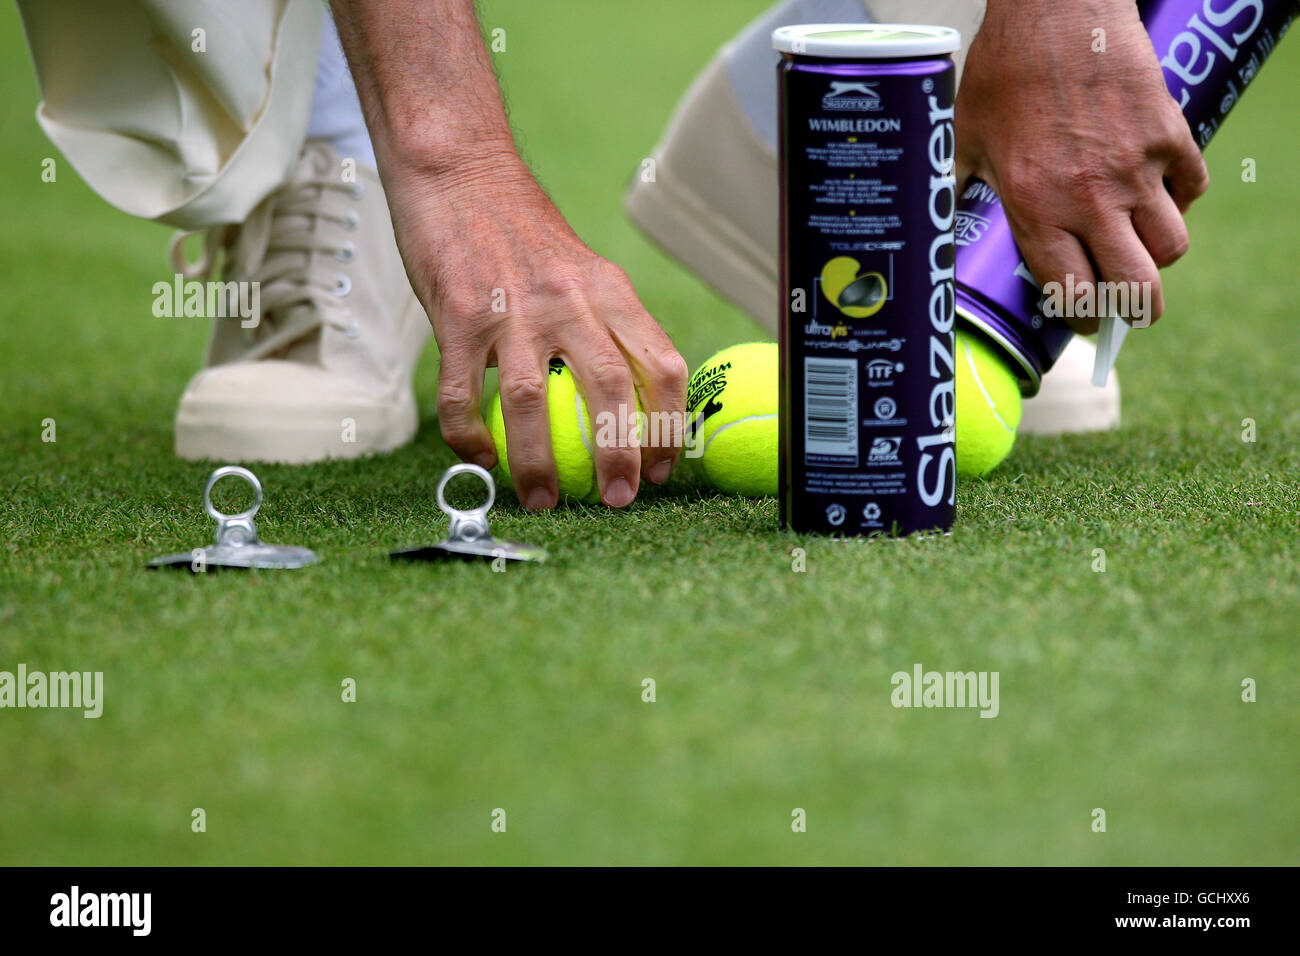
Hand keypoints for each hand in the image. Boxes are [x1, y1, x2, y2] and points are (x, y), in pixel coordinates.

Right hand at [386, 155, 687, 509]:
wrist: (460, 173)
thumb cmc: (523, 234)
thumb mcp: (584, 271)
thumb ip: (606, 324)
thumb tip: (632, 399)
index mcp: (609, 291)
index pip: (660, 364)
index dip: (668, 425)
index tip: (662, 470)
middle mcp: (568, 300)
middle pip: (608, 387)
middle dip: (619, 454)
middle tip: (618, 500)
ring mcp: (511, 309)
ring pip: (531, 400)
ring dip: (539, 461)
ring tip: (544, 500)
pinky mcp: (458, 315)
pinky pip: (463, 393)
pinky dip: (470, 435)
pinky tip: (480, 459)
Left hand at [956, 0, 1209, 330]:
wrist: (1055, 9)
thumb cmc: (1001, 73)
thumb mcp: (964, 141)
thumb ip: (964, 192)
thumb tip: (946, 229)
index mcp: (1036, 208)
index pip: (1075, 295)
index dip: (1083, 319)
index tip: (1084, 320)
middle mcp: (1091, 198)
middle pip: (1138, 288)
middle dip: (1136, 311)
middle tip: (1128, 307)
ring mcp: (1136, 168)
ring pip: (1172, 246)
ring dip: (1157, 256)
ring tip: (1138, 247)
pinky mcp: (1169, 134)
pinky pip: (1192, 188)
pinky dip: (1181, 198)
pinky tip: (1156, 191)